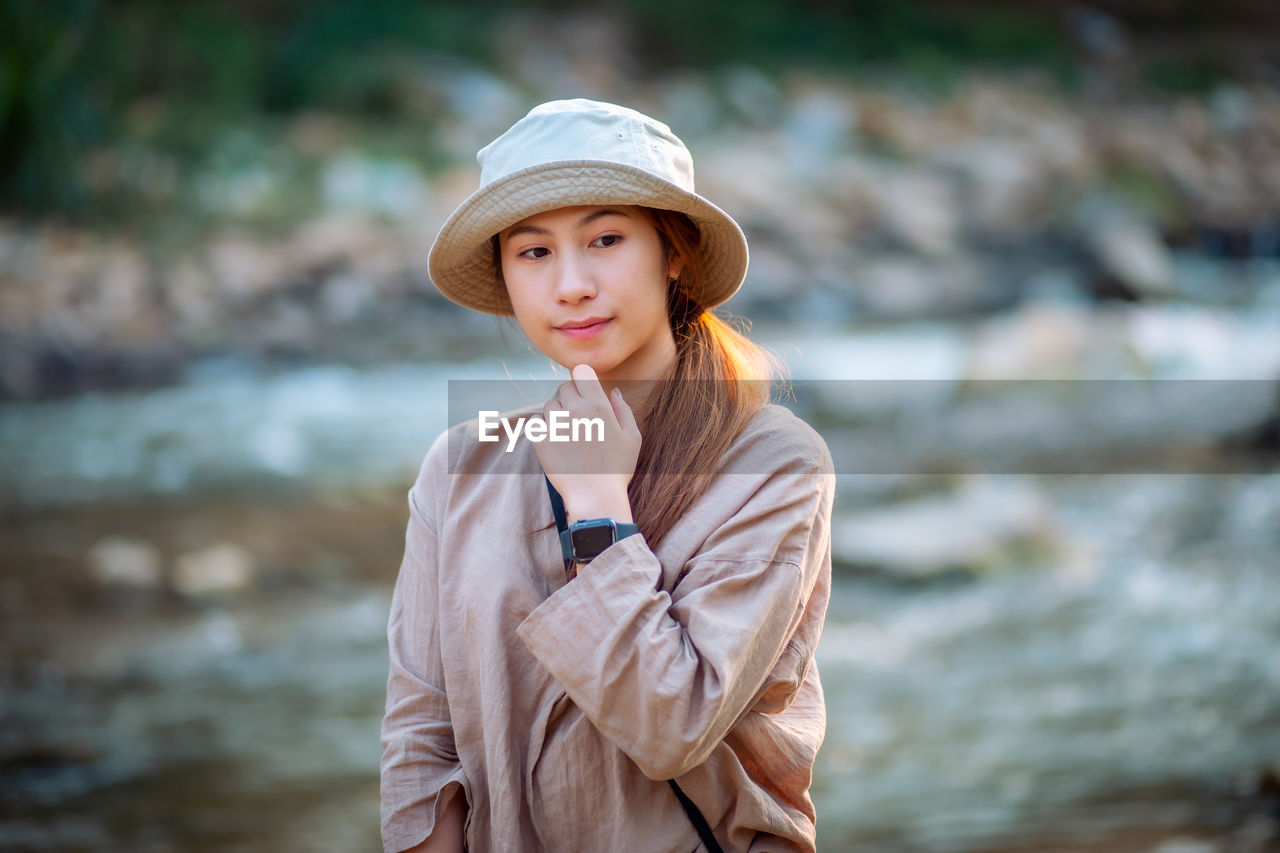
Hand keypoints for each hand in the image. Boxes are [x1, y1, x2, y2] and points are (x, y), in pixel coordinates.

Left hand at [535, 364, 640, 523]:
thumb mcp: (632, 437)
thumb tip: (613, 392)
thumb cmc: (617, 469)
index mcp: (598, 405)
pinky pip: (535, 422)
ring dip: (556, 413)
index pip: (580, 371)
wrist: (595, 497)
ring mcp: (556, 425)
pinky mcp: (540, 440)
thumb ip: (623, 410)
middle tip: (578, 418)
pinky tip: (553, 439)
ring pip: (549, 405)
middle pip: (564, 387)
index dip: (582, 379)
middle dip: (570, 398)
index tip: (585, 391)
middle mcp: (575, 410)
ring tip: (567, 433)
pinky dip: (542, 427)